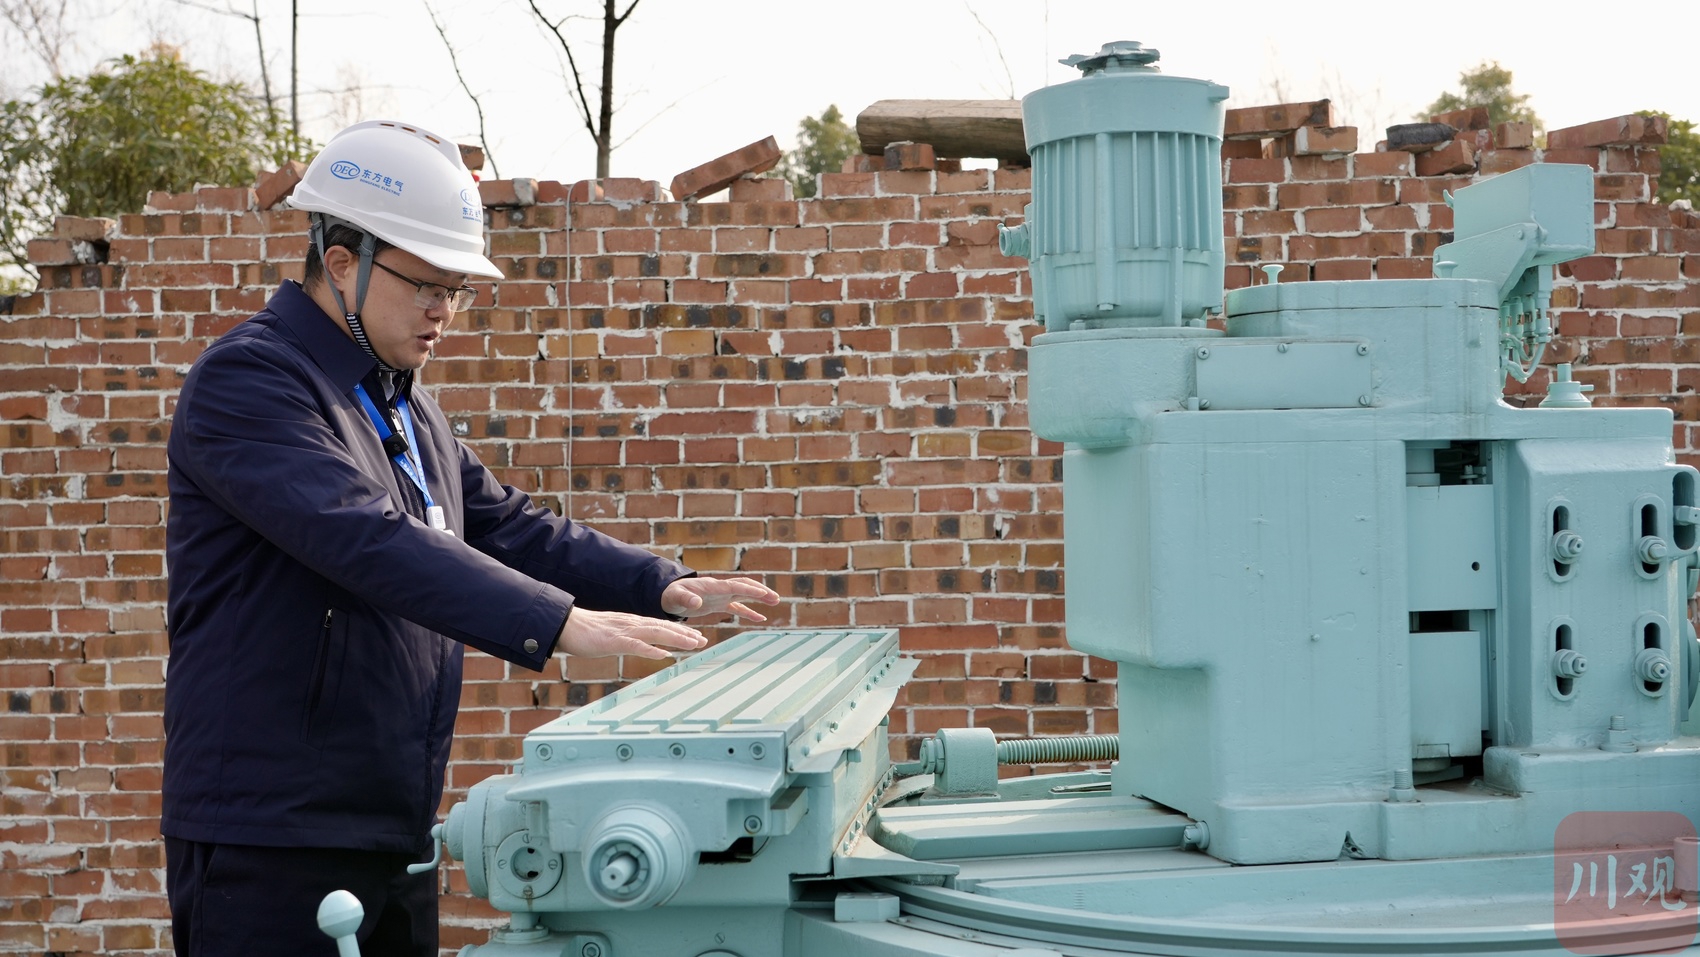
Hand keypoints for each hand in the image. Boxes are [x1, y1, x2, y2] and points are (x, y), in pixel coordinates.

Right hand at [555, 608, 706, 659]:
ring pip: (655, 633)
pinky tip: (661, 654)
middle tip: (703, 641)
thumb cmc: (589, 632)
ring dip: (675, 638)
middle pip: (664, 627)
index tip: (697, 636)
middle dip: (685, 634)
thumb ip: (633, 639)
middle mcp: (632, 624)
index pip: (662, 625)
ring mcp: (624, 631)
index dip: (681, 631)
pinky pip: (634, 645)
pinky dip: (649, 649)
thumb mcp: (615, 635)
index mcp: (633, 623)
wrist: (567, 625)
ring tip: (692, 644)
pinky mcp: (613, 641)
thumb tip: (649, 647)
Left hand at [660, 576, 780, 621]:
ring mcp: (721, 596)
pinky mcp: (720, 603)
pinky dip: (749, 612)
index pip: (735, 586)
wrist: (669, 594)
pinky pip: (738, 607)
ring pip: (745, 594)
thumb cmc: (672, 594)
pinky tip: (760, 619)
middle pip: (745, 586)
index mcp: (713, 586)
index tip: (764, 594)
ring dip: (760, 597)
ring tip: (775, 601)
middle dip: (760, 591)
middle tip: (775, 598)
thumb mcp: (676, 597)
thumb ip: (687, 598)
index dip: (750, 589)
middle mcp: (720, 589)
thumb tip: (697, 602)